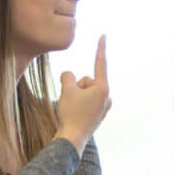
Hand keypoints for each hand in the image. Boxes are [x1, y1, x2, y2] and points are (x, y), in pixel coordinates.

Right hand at [54, 35, 110, 152]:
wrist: (72, 139)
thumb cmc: (71, 114)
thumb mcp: (66, 89)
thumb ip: (68, 76)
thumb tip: (69, 76)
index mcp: (103, 88)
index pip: (100, 63)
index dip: (100, 48)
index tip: (103, 35)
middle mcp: (107, 97)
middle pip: (86, 81)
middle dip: (76, 86)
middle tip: (71, 101)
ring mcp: (103, 107)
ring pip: (84, 92)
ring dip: (75, 96)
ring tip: (72, 110)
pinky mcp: (97, 115)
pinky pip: (84, 102)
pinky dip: (77, 105)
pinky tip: (75, 115)